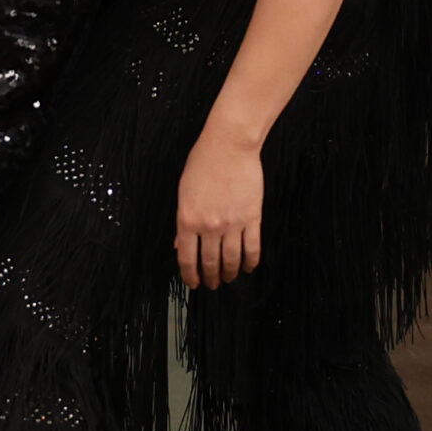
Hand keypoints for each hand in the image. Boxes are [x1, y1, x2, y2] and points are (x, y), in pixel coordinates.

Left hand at [175, 125, 262, 290]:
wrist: (229, 145)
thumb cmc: (203, 164)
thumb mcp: (184, 193)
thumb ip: (183, 223)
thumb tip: (180, 246)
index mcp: (187, 220)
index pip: (187, 259)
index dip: (190, 276)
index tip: (194, 284)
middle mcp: (209, 226)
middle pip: (210, 263)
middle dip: (211, 278)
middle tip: (213, 285)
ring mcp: (232, 223)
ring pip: (232, 259)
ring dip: (230, 273)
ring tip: (230, 278)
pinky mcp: (252, 218)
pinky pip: (252, 248)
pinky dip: (250, 262)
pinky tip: (248, 267)